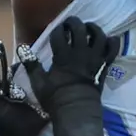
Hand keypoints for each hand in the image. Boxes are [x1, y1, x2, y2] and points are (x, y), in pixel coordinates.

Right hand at [19, 16, 117, 135]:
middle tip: (70, 24)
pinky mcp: (105, 66)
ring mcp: (94, 59)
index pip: (59, 34)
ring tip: (88, 28)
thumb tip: (22, 49)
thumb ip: (31, 65)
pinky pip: (113, 49)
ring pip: (98, 35)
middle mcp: (80, 54)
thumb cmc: (56, 99)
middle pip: (80, 29)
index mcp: (63, 57)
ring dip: (93, 28)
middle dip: (74, 22)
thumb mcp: (39, 83)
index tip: (56, 31)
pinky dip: (112, 42)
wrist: (77, 112)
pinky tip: (107, 40)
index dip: (57, 29)